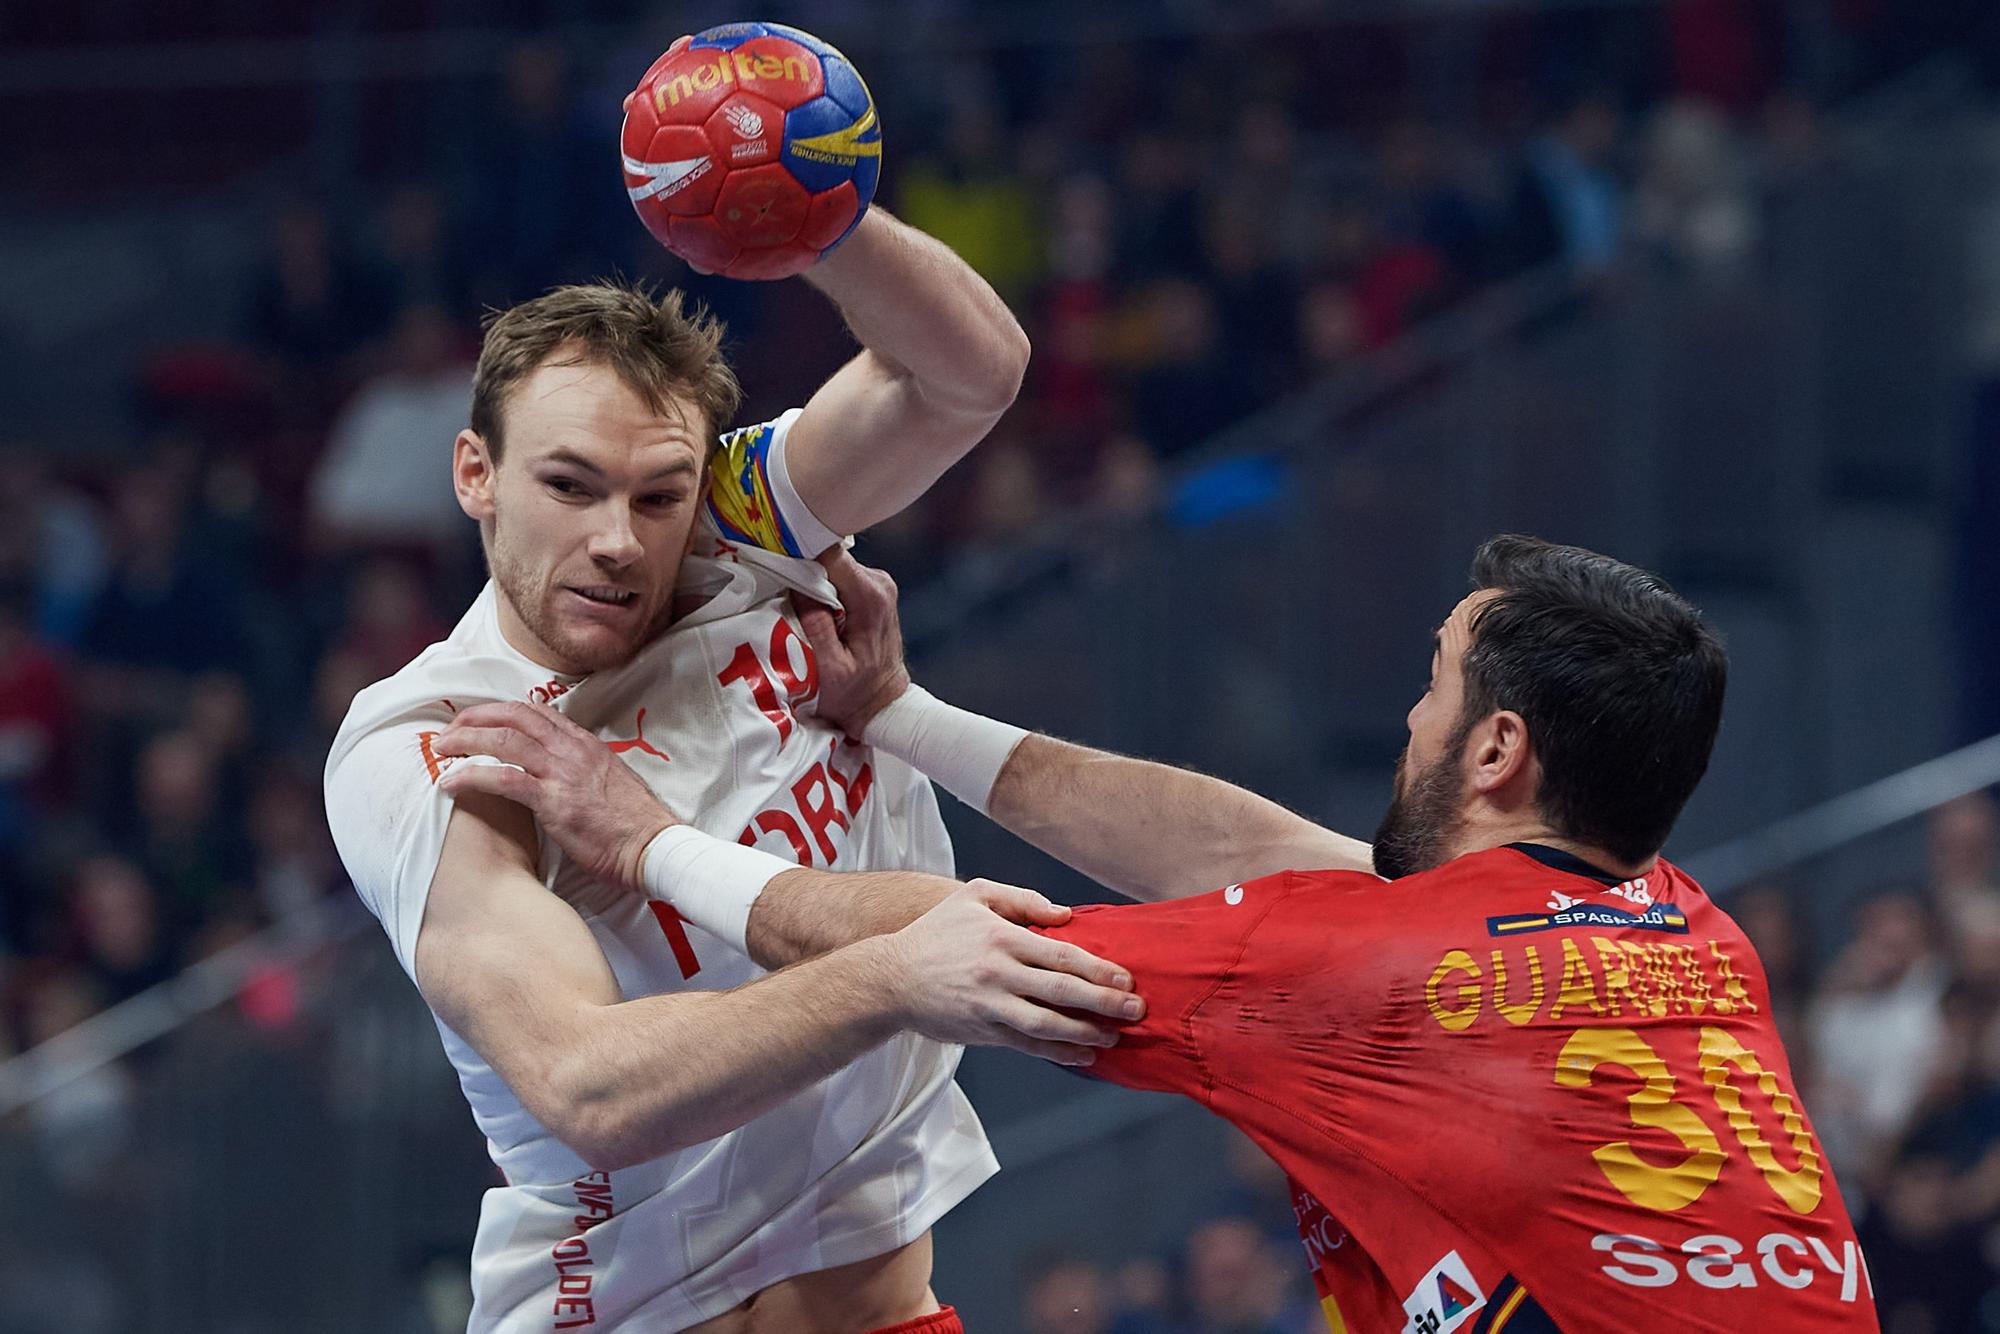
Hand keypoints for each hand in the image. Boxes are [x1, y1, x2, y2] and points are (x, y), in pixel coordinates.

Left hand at [431, 701, 680, 892]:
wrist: (653, 846)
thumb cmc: (634, 824)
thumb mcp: (609, 782)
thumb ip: (583, 770)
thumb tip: (562, 774)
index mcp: (586, 744)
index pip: (537, 712)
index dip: (500, 711)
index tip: (477, 719)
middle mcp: (572, 750)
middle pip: (514, 716)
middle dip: (475, 717)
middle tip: (449, 730)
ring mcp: (563, 773)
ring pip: (504, 740)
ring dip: (466, 740)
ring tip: (441, 749)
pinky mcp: (554, 801)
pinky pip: (503, 780)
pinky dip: (471, 776)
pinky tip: (450, 784)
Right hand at [796, 548, 909, 740]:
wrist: (883, 703)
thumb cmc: (855, 693)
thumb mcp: (828, 667)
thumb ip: (815, 625)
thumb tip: (796, 586)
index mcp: (870, 596)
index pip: (829, 555)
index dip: (800, 557)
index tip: (778, 567)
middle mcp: (878, 583)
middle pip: (829, 559)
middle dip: (802, 572)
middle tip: (782, 595)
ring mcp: (876, 584)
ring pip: (832, 567)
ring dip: (811, 583)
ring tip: (797, 608)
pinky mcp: (870, 589)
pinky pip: (837, 577)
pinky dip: (820, 589)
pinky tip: (812, 610)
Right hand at [876, 880, 1143, 1066]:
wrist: (890, 979)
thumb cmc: (935, 934)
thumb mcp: (974, 896)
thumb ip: (1022, 899)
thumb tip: (1065, 915)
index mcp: (1001, 938)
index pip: (1061, 955)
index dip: (1098, 968)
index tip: (1126, 978)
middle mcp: (998, 974)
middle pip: (1062, 991)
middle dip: (1104, 1002)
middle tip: (1136, 1009)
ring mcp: (990, 1007)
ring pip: (1047, 1024)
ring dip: (1085, 1032)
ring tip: (1115, 1036)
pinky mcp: (983, 1032)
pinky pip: (1027, 1046)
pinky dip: (1059, 1053)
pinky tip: (1084, 1055)